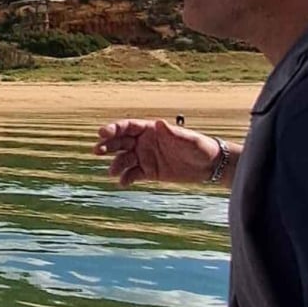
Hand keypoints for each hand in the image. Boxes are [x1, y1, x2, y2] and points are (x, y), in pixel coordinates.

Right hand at [93, 118, 222, 186]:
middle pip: (120, 142)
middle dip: (107, 145)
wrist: (210, 166)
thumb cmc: (201, 148)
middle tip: (97, 150)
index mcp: (151, 130)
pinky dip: (126, 179)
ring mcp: (145, 157)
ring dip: (115, 165)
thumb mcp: (188, 139)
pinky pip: (132, 175)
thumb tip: (158, 123)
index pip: (128, 127)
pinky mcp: (148, 172)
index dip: (113, 129)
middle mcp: (144, 143)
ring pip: (123, 160)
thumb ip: (173, 133)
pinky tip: (123, 183)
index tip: (102, 133)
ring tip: (113, 172)